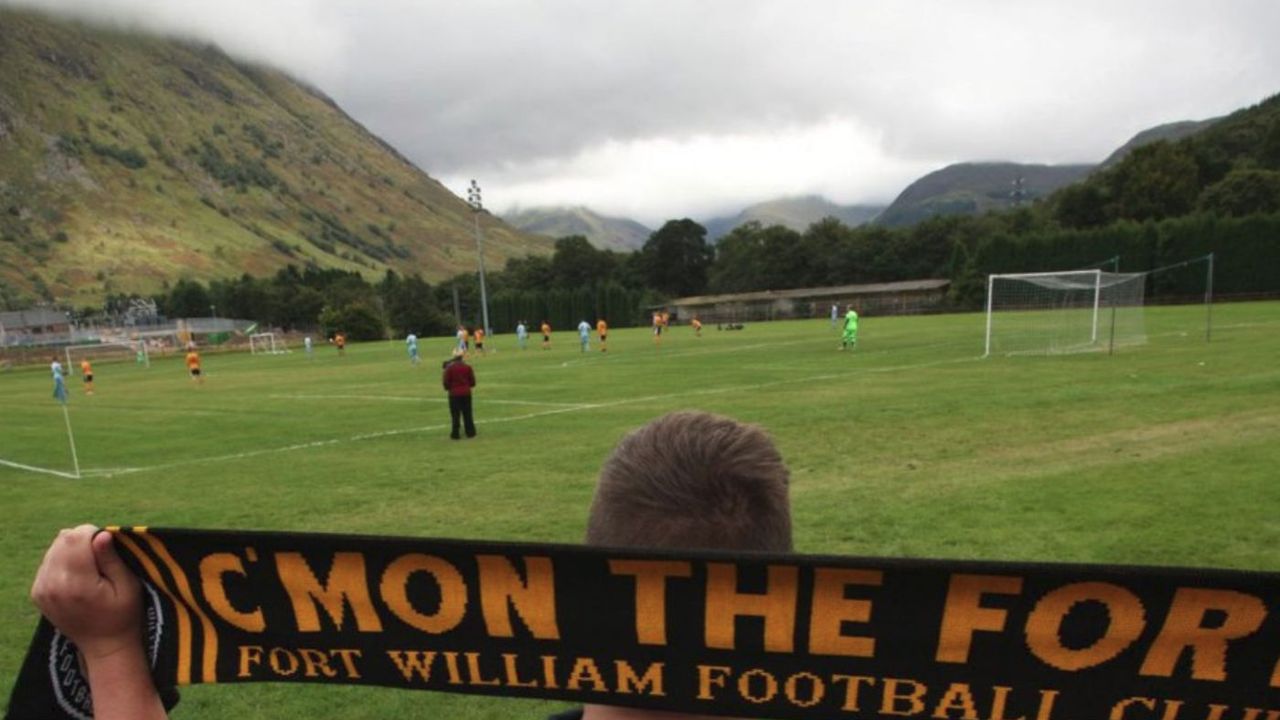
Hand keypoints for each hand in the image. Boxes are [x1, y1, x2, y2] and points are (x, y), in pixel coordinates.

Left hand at [30, 525, 142, 660]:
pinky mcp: (37, 593)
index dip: (93, 533)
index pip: (75, 537)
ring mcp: (42, 590)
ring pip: (53, 548)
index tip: (107, 546)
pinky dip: (62, 561)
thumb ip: (112, 559)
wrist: (104, 645)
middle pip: (62, 539)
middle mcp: (54, 585)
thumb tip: (101, 534)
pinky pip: (48, 562)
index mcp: (78, 584)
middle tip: (100, 557)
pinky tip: (77, 575)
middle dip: (82, 539)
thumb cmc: (124, 614)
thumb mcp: (128, 586)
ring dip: (72, 549)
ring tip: (89, 567)